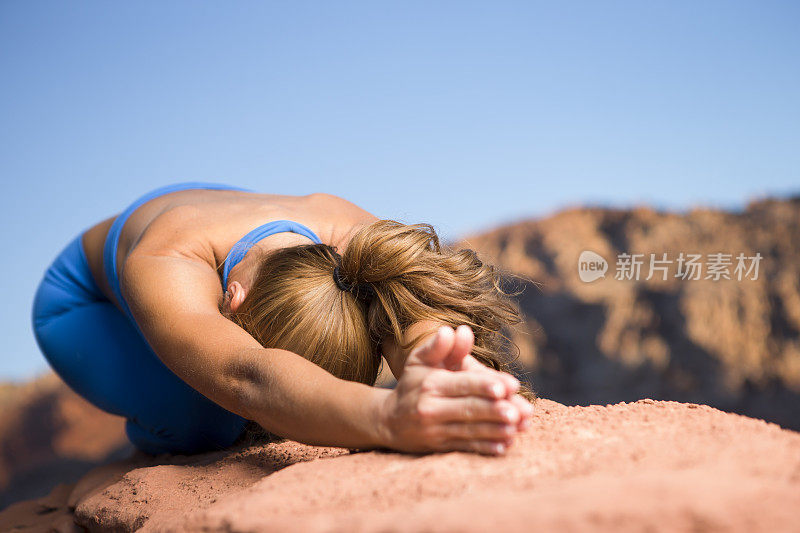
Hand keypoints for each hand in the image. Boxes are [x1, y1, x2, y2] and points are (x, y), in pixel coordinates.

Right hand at [377, 326, 532, 454]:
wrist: (388, 420)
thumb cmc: (412, 384)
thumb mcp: (420, 361)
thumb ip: (441, 346)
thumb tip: (458, 330)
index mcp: (431, 384)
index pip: (462, 384)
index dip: (485, 384)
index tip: (509, 386)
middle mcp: (431, 408)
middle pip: (469, 409)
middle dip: (496, 410)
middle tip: (521, 411)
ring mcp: (435, 431)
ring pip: (470, 431)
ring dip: (496, 430)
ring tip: (519, 428)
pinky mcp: (439, 448)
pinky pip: (465, 448)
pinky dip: (486, 448)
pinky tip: (505, 446)